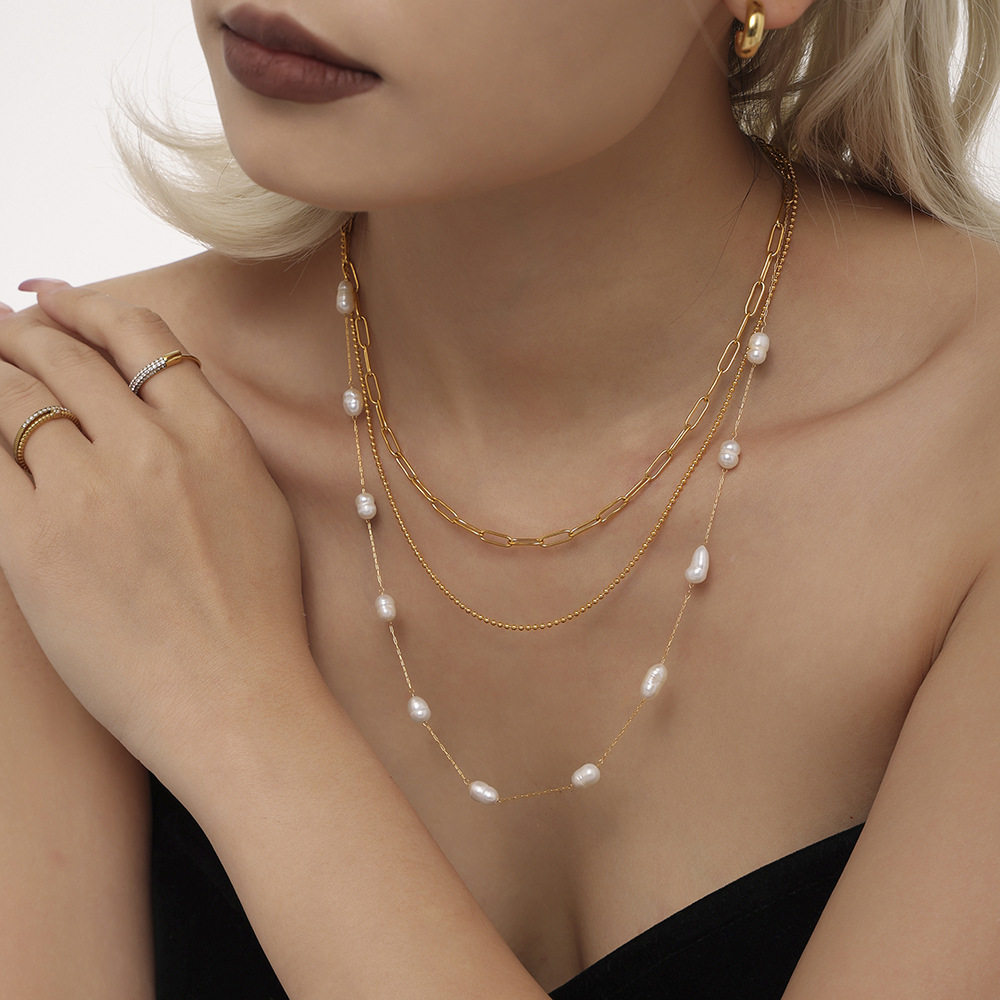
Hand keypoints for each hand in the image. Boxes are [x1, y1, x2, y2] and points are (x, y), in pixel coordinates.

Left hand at [0, 284, 309, 769]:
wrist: (233, 698)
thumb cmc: (258, 614)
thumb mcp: (259, 504)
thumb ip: (211, 439)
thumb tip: (160, 399)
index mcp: (214, 436)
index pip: (139, 335)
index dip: (85, 305)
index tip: (52, 298)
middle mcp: (152, 449)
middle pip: (63, 356)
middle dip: (20, 332)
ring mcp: (89, 495)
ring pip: (13, 400)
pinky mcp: (35, 545)